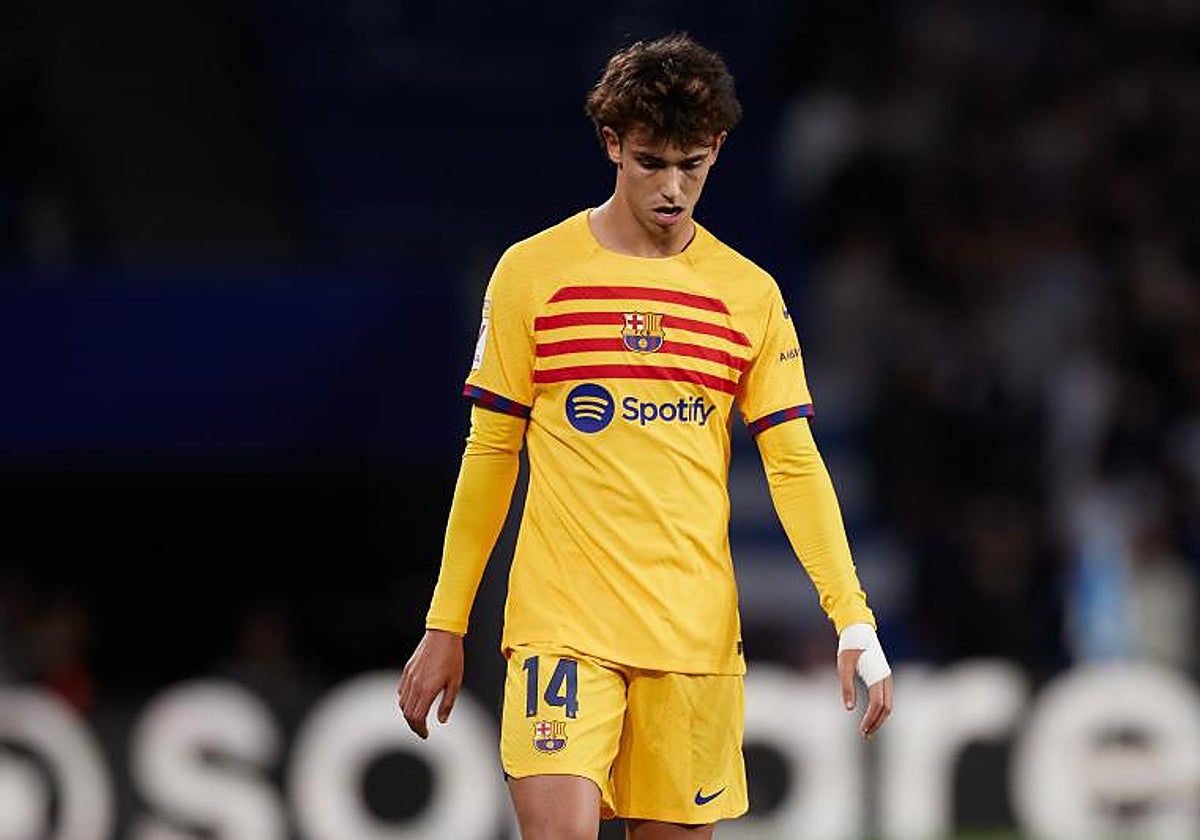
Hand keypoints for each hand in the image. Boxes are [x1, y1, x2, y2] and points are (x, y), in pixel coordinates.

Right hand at [398, 629, 463, 738]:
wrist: (443, 635)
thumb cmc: (452, 657)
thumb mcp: (455, 682)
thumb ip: (447, 703)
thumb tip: (442, 720)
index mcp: (427, 690)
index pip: (417, 718)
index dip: (421, 729)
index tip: (426, 734)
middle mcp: (415, 685)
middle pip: (408, 713)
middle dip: (414, 725)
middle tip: (422, 730)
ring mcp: (409, 677)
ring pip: (402, 703)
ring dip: (409, 714)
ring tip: (419, 718)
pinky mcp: (407, 670)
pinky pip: (401, 690)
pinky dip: (405, 700)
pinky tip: (414, 701)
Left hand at [836, 623, 892, 739]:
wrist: (859, 630)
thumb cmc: (849, 647)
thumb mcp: (844, 666)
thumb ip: (847, 687)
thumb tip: (849, 708)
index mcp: (877, 676)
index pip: (877, 704)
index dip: (871, 719)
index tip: (861, 731)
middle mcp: (885, 678)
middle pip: (886, 708)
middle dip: (876, 722)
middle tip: (864, 734)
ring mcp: (886, 677)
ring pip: (888, 704)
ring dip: (879, 718)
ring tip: (866, 729)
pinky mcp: (883, 676)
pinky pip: (886, 698)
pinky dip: (880, 709)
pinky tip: (870, 715)